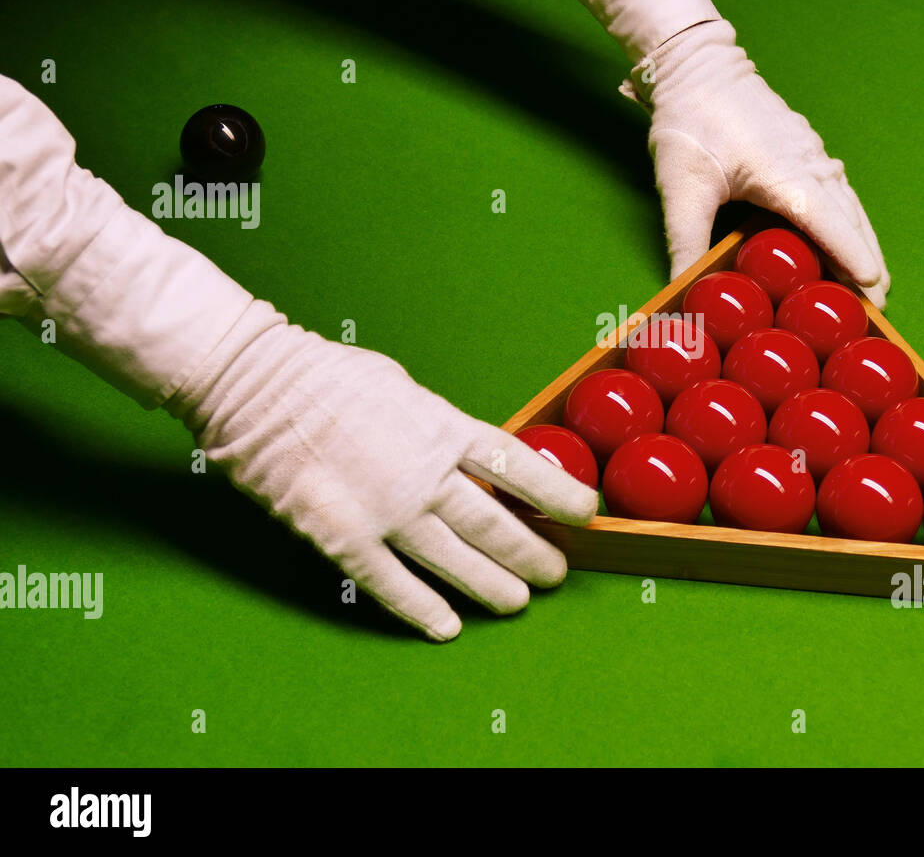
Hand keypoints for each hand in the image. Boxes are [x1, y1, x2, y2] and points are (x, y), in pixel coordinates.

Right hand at [165, 305, 596, 640]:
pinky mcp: (342, 537)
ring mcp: (386, 509)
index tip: (585, 512)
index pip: (519, 466)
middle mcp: (426, 473)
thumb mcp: (403, 387)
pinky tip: (447, 627)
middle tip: (554, 575)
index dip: (558, 494)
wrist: (257, 384)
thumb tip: (465, 452)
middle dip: (531, 554)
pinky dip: (421, 608)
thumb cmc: (327, 377)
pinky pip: (391, 583)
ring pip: (455, 560)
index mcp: (444, 428)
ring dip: (492, 586)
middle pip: (495, 524)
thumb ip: (438, 426)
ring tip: (518, 603)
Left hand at [627, 20, 890, 307]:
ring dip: (864, 246)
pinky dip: (851, 224)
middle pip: (851, 222)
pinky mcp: (807, 153)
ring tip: (874, 285)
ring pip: (851, 208)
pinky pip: (840, 195)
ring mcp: (813, 156)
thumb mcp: (680, 189)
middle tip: (877, 308)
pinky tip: (852, 242)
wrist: (696, 65)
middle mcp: (810, 164)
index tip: (871, 287)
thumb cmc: (690, 121)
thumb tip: (684, 291)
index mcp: (785, 174)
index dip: (851, 257)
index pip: (829, 223)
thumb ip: (685, 242)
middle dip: (867, 264)